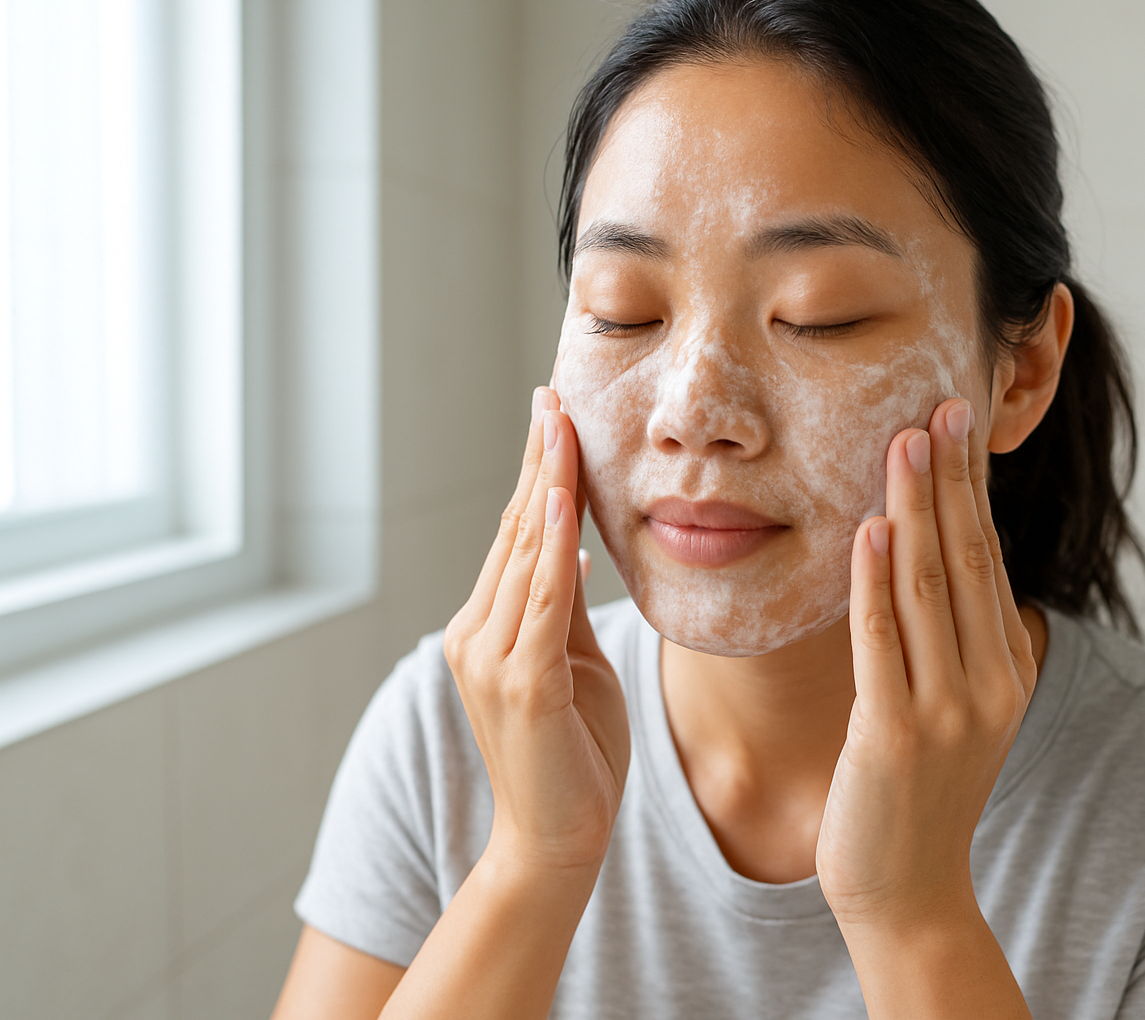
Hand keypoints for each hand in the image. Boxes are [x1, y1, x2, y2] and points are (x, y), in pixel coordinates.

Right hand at [442, 387, 629, 877]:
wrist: (559, 840)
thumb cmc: (575, 753)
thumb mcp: (571, 663)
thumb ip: (564, 605)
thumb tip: (577, 543)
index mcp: (488, 627)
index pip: (518, 535)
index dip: (536, 473)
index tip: (551, 414)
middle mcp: (477, 634)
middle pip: (516, 531)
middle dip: (539, 461)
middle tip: (553, 396)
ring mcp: (492, 659)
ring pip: (525, 555)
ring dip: (546, 486)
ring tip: (560, 425)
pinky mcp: (521, 685)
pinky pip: (542, 602)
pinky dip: (553, 549)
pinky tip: (562, 502)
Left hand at [816, 397, 1035, 929]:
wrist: (909, 891)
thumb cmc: (919, 793)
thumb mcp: (959, 709)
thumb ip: (955, 641)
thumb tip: (932, 559)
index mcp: (1007, 667)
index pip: (986, 558)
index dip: (972, 489)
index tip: (958, 426)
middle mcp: (990, 681)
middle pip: (967, 558)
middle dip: (951, 478)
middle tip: (938, 406)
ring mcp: (948, 708)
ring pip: (929, 585)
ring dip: (915, 507)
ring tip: (904, 442)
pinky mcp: (898, 734)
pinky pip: (883, 640)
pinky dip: (875, 580)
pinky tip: (867, 528)